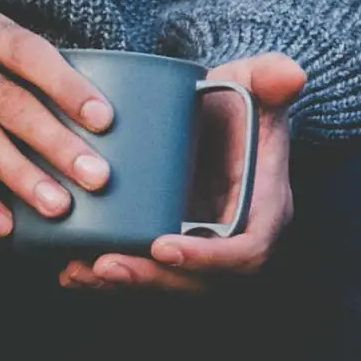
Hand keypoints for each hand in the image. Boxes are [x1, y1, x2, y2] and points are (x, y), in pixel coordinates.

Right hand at [0, 8, 128, 240]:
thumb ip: (16, 63)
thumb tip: (81, 112)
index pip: (29, 54)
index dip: (67, 85)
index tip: (103, 118)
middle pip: (10, 103)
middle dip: (56, 143)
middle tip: (95, 175)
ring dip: (22, 176)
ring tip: (57, 205)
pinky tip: (2, 222)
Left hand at [61, 52, 303, 292]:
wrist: (214, 114)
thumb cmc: (236, 100)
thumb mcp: (253, 81)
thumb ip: (269, 76)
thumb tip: (290, 74)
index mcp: (266, 209)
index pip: (246, 251)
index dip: (206, 258)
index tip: (161, 245)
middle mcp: (237, 241)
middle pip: (200, 282)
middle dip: (152, 279)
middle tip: (104, 264)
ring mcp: (203, 251)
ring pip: (168, 286)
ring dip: (124, 285)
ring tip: (79, 270)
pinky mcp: (175, 251)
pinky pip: (147, 277)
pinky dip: (110, 281)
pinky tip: (70, 271)